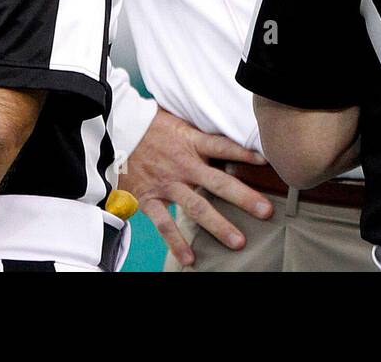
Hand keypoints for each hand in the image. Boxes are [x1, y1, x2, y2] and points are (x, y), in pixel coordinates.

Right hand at [119, 108, 272, 266]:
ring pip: (196, 206)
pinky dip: (176, 242)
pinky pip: (164, 223)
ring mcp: (167, 183)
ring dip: (218, 225)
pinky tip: (190, 259)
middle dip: (244, 197)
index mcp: (190, 141)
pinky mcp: (149, 197)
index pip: (222, 146)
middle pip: (218, 181)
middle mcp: (183, 163)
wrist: (114, 129)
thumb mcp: (177, 121)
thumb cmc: (148, 124)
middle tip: (266, 211)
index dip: (244, 153)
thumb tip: (224, 134)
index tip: (266, 162)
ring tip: (238, 242)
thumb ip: (199, 133)